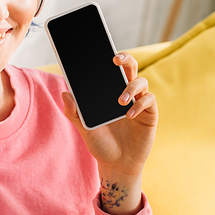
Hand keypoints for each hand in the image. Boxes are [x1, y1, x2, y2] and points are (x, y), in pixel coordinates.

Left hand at [62, 52, 157, 214]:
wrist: (116, 164)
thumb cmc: (100, 143)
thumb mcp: (83, 128)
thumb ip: (73, 112)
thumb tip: (65, 93)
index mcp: (109, 91)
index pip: (111, 69)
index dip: (110, 56)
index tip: (103, 51)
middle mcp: (126, 92)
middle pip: (130, 67)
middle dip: (125, 58)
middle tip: (115, 59)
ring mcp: (139, 102)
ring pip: (141, 81)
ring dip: (130, 87)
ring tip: (119, 101)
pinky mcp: (149, 114)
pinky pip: (148, 100)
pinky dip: (139, 104)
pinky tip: (128, 115)